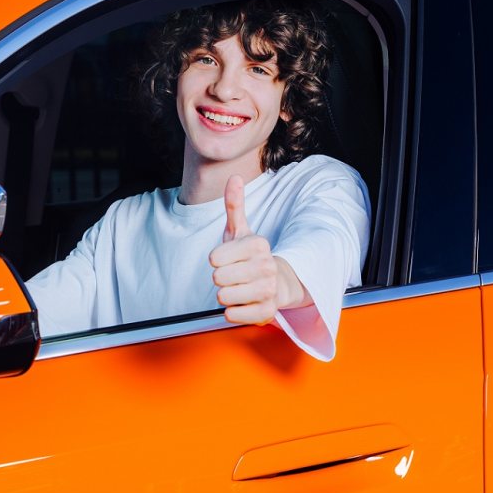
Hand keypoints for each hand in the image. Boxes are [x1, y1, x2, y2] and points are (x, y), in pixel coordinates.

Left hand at [210, 175, 307, 325]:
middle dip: (220, 279)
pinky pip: (232, 315)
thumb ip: (234, 205)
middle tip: (234, 275)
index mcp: (258, 244)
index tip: (229, 259)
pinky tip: (243, 302)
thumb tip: (234, 177)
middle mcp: (266, 267)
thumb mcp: (241, 230)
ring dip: (226, 295)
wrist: (278, 282)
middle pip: (217, 278)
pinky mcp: (266, 312)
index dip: (217, 260)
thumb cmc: (251, 257)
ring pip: (224, 297)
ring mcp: (268, 290)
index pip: (214, 258)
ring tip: (239, 288)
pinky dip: (232, 311)